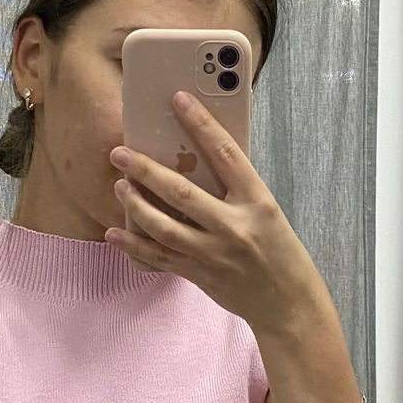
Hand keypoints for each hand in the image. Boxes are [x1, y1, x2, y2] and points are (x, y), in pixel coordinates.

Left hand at [106, 90, 322, 336]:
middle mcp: (234, 226)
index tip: (178, 99)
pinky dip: (134, 246)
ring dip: (136, 206)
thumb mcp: (267, 211)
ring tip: (119, 187)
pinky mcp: (200, 275)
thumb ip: (236, 190)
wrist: (288, 303)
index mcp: (257, 201)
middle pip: (182, 192)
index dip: (200, 124)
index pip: (225, 153)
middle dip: (146, 171)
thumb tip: (196, 161)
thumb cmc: (279, 251)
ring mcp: (215, 254)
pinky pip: (160, 258)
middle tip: (120, 153)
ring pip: (165, 227)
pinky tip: (114, 233)